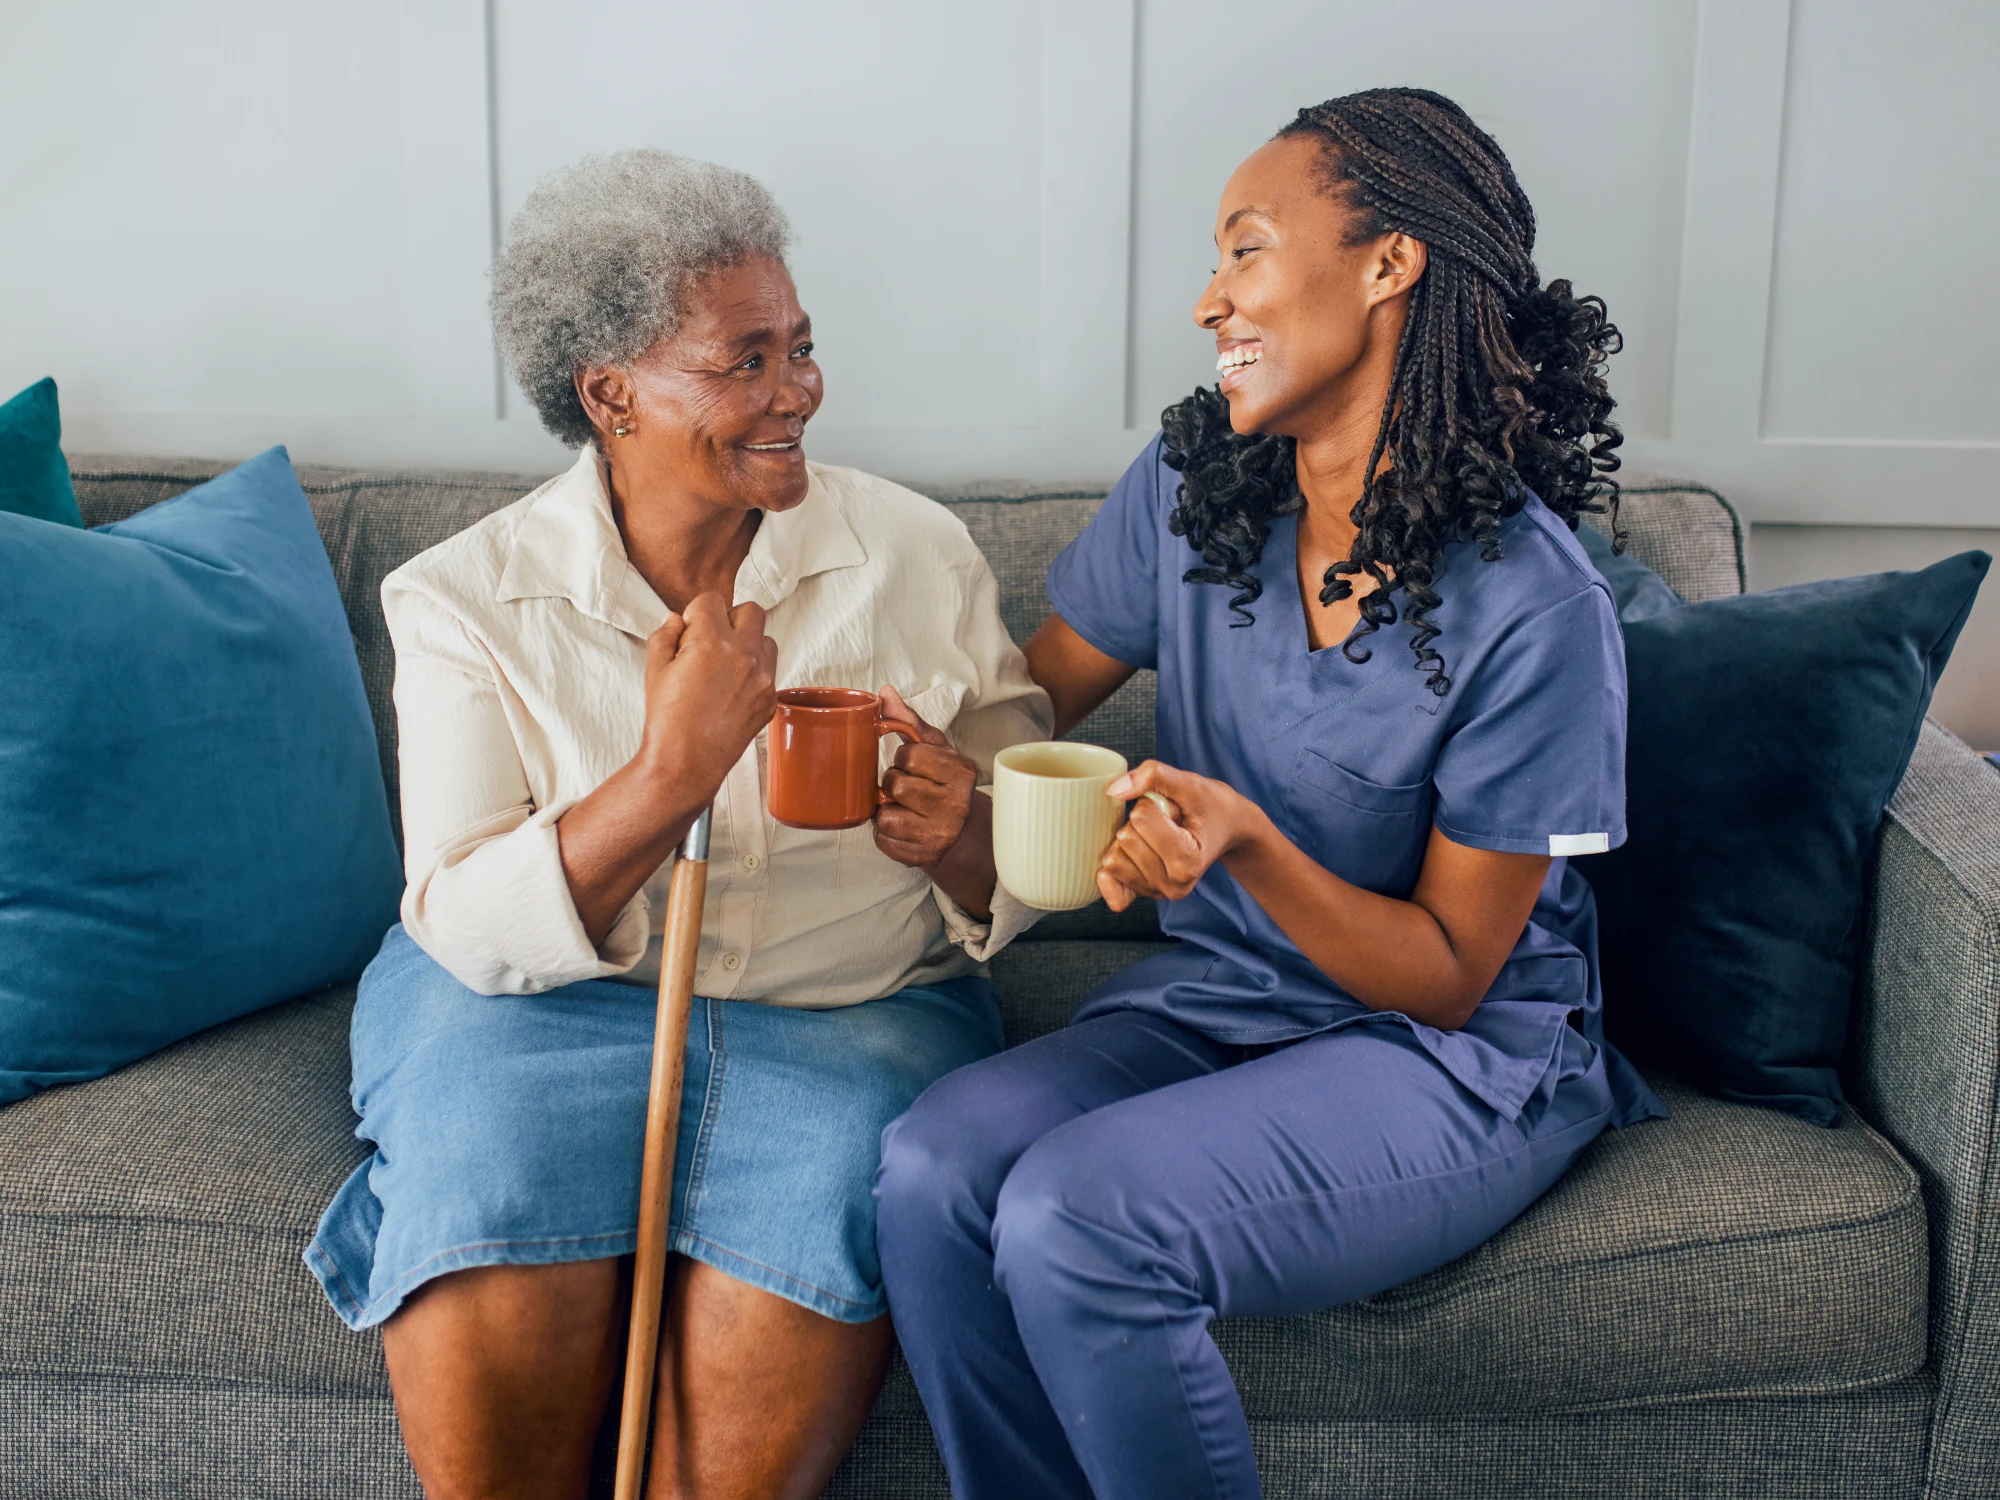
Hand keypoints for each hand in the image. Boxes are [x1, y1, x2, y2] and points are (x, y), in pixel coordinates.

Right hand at [637, 594, 778, 805]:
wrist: (686, 763)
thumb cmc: (668, 720)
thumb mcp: (654, 669)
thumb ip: (665, 635)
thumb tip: (676, 620)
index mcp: (712, 642)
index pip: (712, 600)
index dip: (696, 613)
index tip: (690, 630)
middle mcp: (744, 655)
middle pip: (750, 610)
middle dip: (729, 619)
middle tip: (711, 641)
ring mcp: (763, 678)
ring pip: (766, 640)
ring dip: (748, 644)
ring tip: (724, 666)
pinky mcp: (771, 699)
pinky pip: (770, 671)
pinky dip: (754, 672)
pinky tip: (731, 690)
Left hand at [873, 685, 979, 869]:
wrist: (962, 834)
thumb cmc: (945, 785)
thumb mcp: (936, 750)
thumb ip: (910, 721)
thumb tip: (884, 692)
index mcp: (961, 772)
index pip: (909, 755)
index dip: (904, 759)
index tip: (915, 766)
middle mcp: (955, 805)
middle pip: (895, 784)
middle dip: (893, 783)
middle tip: (907, 788)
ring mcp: (939, 834)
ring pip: (885, 814)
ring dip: (887, 808)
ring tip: (903, 807)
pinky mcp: (920, 857)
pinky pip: (882, 838)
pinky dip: (885, 831)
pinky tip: (903, 826)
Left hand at [1097, 760, 1265, 912]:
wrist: (1229, 831)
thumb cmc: (1211, 806)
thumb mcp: (1190, 783)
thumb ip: (1153, 775)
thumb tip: (1113, 791)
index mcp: (1189, 861)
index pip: (1141, 819)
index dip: (1151, 804)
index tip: (1173, 811)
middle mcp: (1174, 885)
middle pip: (1125, 839)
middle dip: (1139, 823)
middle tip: (1166, 825)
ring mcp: (1158, 894)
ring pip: (1113, 860)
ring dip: (1129, 841)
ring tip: (1157, 838)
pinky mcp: (1143, 896)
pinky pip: (1110, 889)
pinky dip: (1111, 870)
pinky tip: (1131, 856)